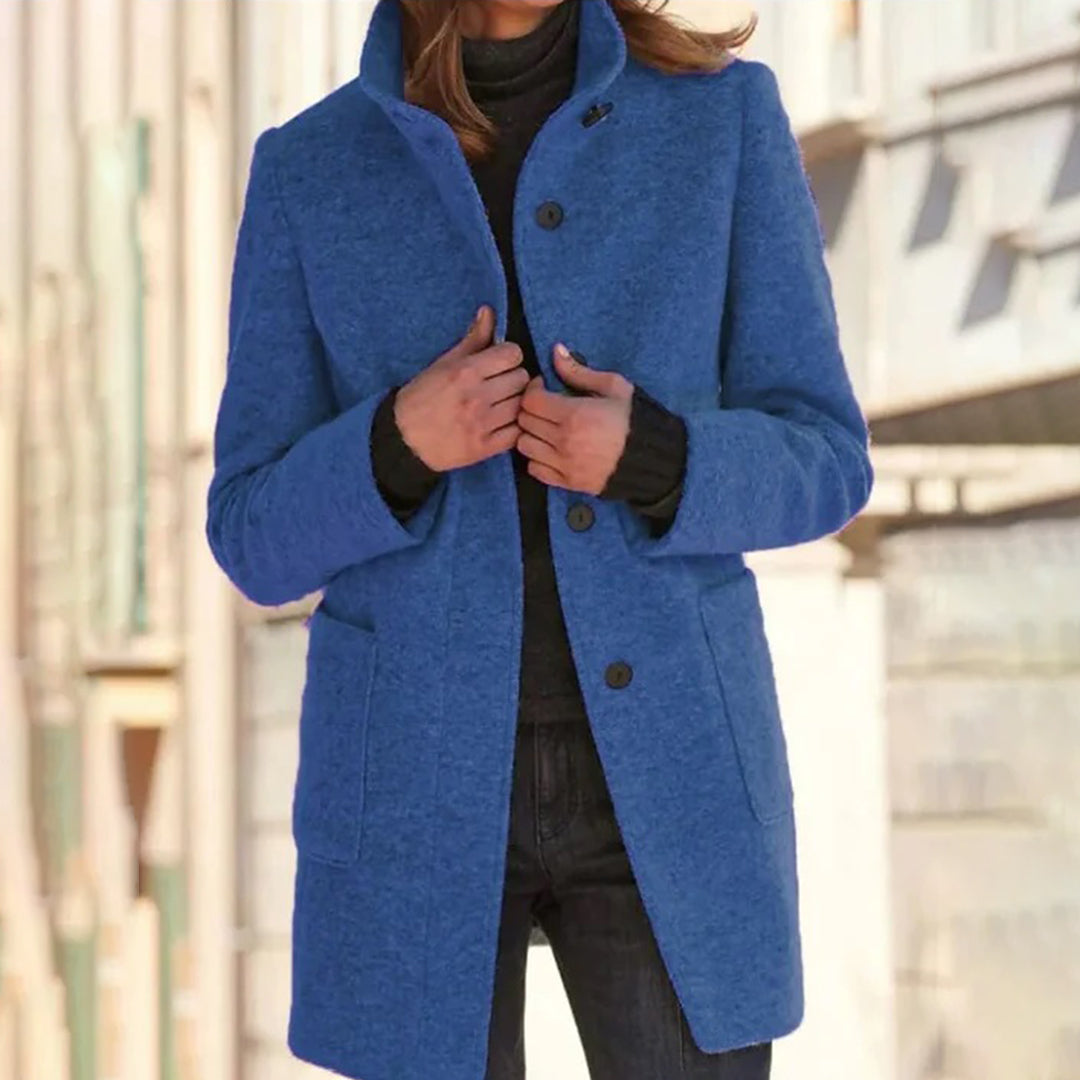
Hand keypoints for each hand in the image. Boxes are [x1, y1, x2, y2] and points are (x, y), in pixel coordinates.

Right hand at [394, 306, 529, 471]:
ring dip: (516, 403)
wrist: (403, 439)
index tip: (500, 363)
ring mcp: (482, 424)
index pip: (513, 354)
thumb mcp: (443, 364)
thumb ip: (472, 339)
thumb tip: (489, 312)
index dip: (508, 356)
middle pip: (522, 378)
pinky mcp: (484, 448)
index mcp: (465, 372)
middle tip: (501, 385)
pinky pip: (517, 432)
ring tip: (502, 404)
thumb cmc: (422, 397)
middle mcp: (476, 397)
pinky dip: (514, 427)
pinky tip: (502, 424)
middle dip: (513, 379)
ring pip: (522, 405)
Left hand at [515, 344, 633, 495]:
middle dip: (531, 409)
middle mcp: (564, 441)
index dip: (533, 390)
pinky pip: (535, 470)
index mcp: (574, 415)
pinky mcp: (567, 482)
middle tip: (546, 407)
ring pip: (524, 446)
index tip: (545, 388)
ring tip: (547, 429)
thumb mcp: (614, 387)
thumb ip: (579, 371)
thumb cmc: (635, 420)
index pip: (531, 400)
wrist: (653, 460)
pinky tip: (551, 450)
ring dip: (531, 435)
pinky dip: (537, 459)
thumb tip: (556, 351)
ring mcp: (564, 464)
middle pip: (524, 422)